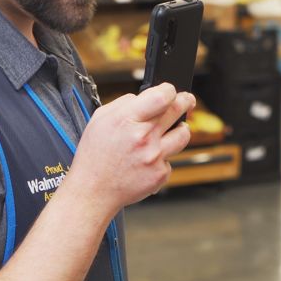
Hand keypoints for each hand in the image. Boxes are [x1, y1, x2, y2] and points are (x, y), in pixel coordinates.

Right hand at [66, 83, 194, 216]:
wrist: (94, 190)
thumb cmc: (95, 155)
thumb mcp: (100, 119)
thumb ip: (124, 103)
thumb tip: (145, 96)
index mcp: (126, 120)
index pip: (162, 96)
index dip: (170, 90)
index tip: (170, 91)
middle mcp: (143, 137)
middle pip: (177, 110)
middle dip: (185, 101)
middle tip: (186, 100)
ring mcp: (154, 157)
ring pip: (183, 134)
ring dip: (180, 129)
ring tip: (170, 130)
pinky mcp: (160, 174)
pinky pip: (171, 158)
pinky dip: (163, 156)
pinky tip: (148, 159)